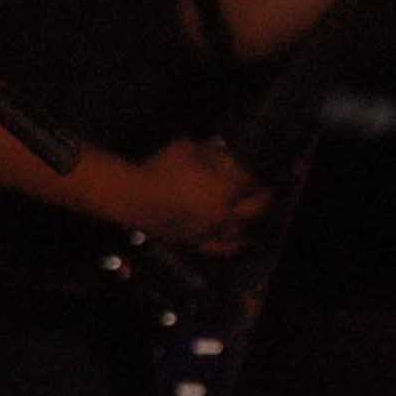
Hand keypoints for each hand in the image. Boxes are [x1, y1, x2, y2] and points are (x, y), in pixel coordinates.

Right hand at [130, 137, 269, 252]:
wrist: (131, 196)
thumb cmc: (161, 168)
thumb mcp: (189, 148)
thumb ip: (212, 152)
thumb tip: (224, 154)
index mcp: (228, 188)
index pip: (252, 183)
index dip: (257, 178)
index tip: (258, 174)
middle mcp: (225, 213)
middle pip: (254, 210)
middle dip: (261, 201)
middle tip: (264, 196)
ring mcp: (209, 231)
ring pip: (238, 233)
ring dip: (247, 225)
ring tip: (250, 221)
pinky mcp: (193, 242)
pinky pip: (217, 248)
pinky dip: (228, 245)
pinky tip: (231, 243)